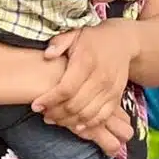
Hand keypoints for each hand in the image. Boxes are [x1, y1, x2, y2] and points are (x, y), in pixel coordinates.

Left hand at [32, 22, 137, 154]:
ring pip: (88, 114)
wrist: (123, 42)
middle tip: (43, 114)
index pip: (66, 88)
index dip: (49, 100)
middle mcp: (100, 78)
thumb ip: (59, 43)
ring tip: (54, 119)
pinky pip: (102, 117)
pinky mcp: (117, 97)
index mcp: (86, 62)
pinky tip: (74, 125)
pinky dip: (88, 124)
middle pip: (75, 105)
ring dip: (69, 121)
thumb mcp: (74, 34)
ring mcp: (110, 90)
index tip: (35, 105)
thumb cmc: (92, 39)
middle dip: (56, 113)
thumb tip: (47, 55)